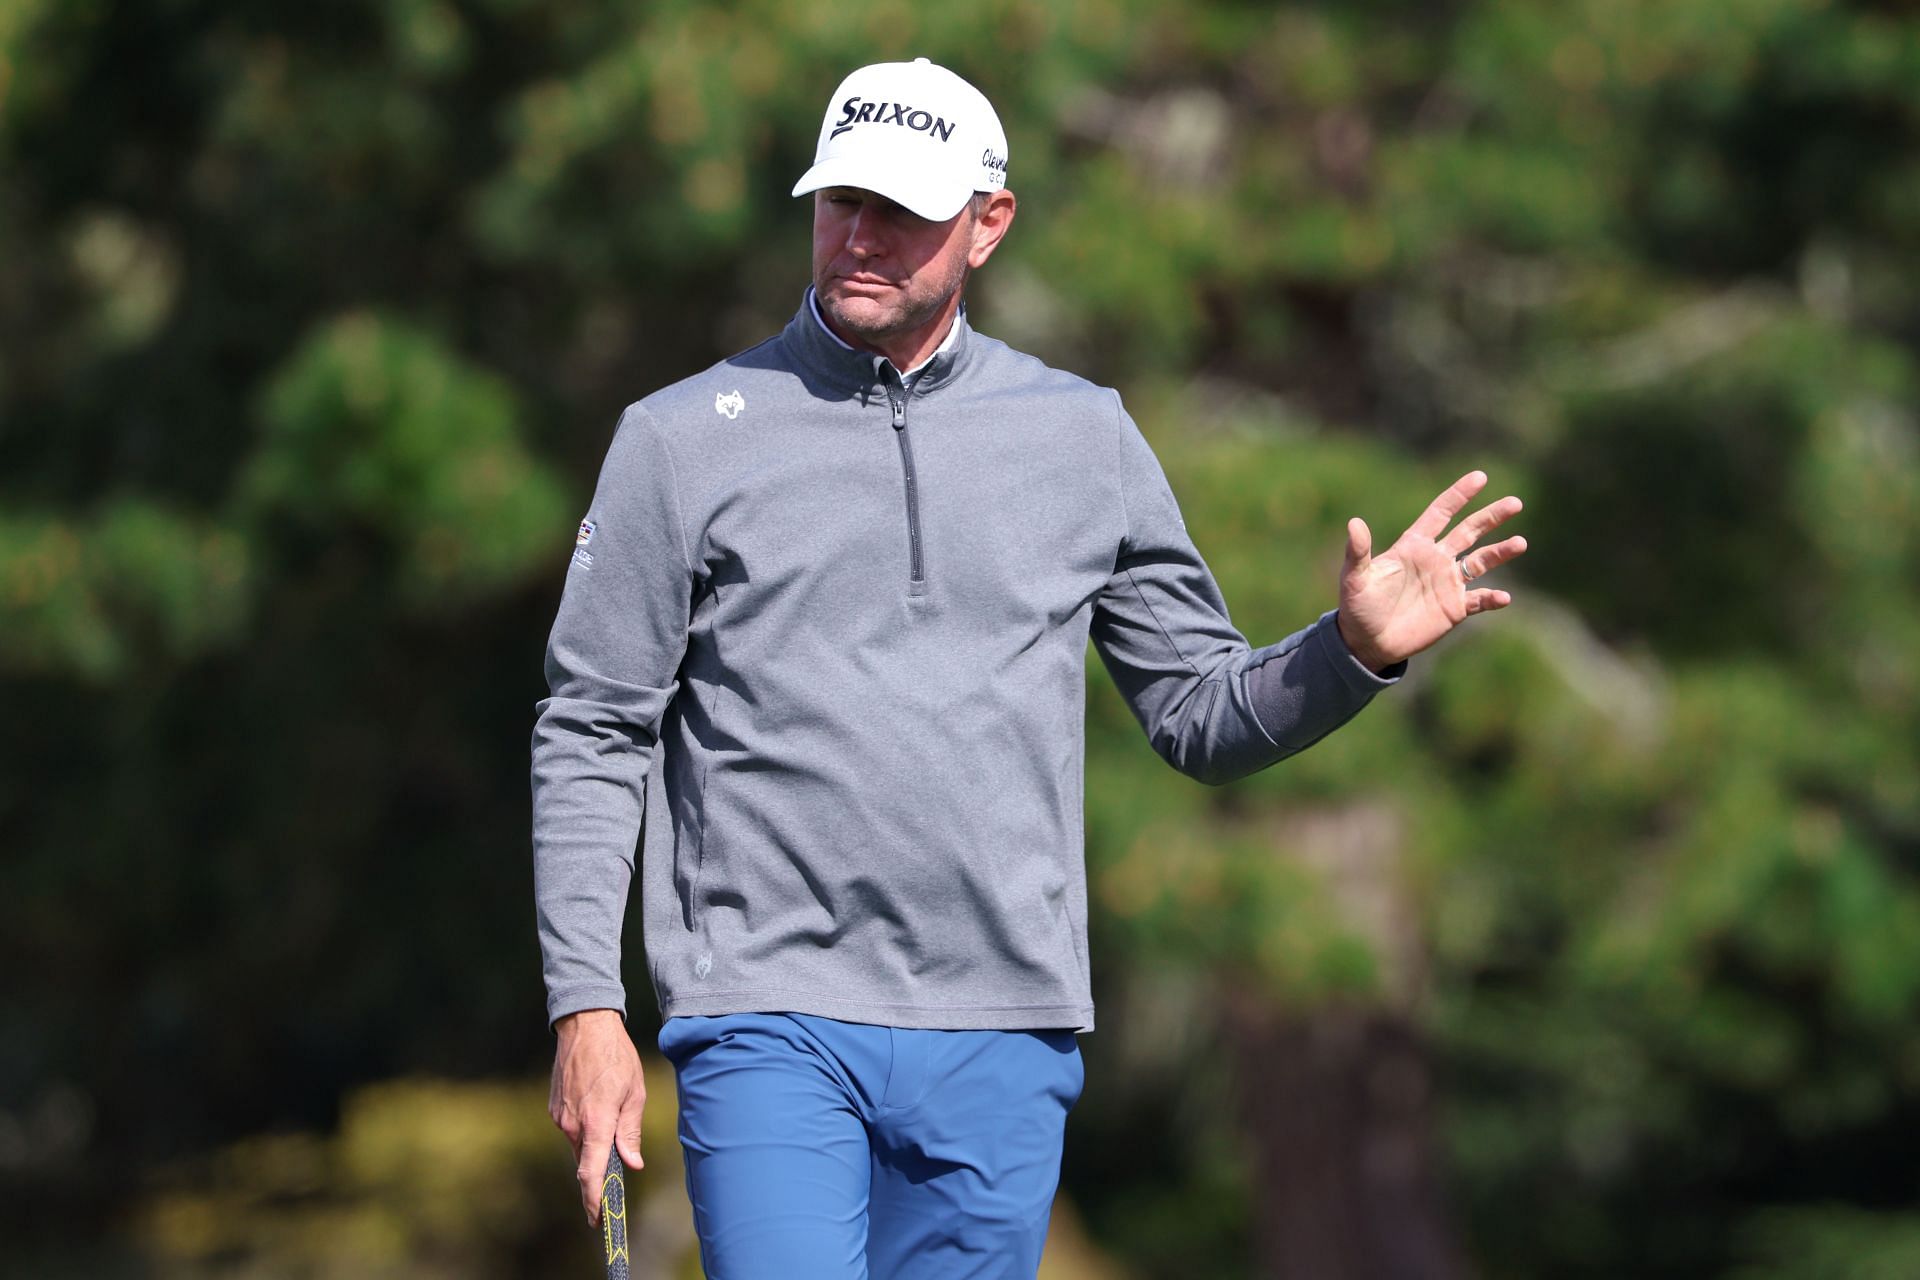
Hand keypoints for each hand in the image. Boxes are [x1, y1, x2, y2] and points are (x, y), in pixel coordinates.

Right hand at [549, 1008, 646, 1227]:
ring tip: (612, 1119)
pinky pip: (571, 1129)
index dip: (594, 1199)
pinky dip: (585, 1129)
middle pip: (585, 1161)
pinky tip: (598, 1106)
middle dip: (599, 1172)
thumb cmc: (616, 1056)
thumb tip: (632, 1163)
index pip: (591, 1172)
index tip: (598, 1219)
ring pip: (579, 1145)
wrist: (584, 1026)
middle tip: (616, 1176)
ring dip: (594, 1145)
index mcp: (596, 1121)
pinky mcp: (554, 1108)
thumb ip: (630, 1130)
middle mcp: (573, 1124)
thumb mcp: (634, 1092)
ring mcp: (560, 1116)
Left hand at [1335, 470, 1526, 671]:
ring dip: (1500, 552)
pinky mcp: (1455, 608)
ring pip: (1481, 561)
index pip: (1441, 513)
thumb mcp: (1355, 578)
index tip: (1480, 477)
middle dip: (1491, 516)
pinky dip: (1492, 598)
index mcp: (1414, 546)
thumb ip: (1359, 552)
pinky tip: (1503, 597)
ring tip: (1520, 543)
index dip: (1459, 495)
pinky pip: (1480, 599)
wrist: (1368, 642)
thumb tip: (1354, 523)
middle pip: (1469, 531)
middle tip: (1515, 503)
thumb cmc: (1358, 606)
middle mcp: (1436, 559)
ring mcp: (1448, 583)